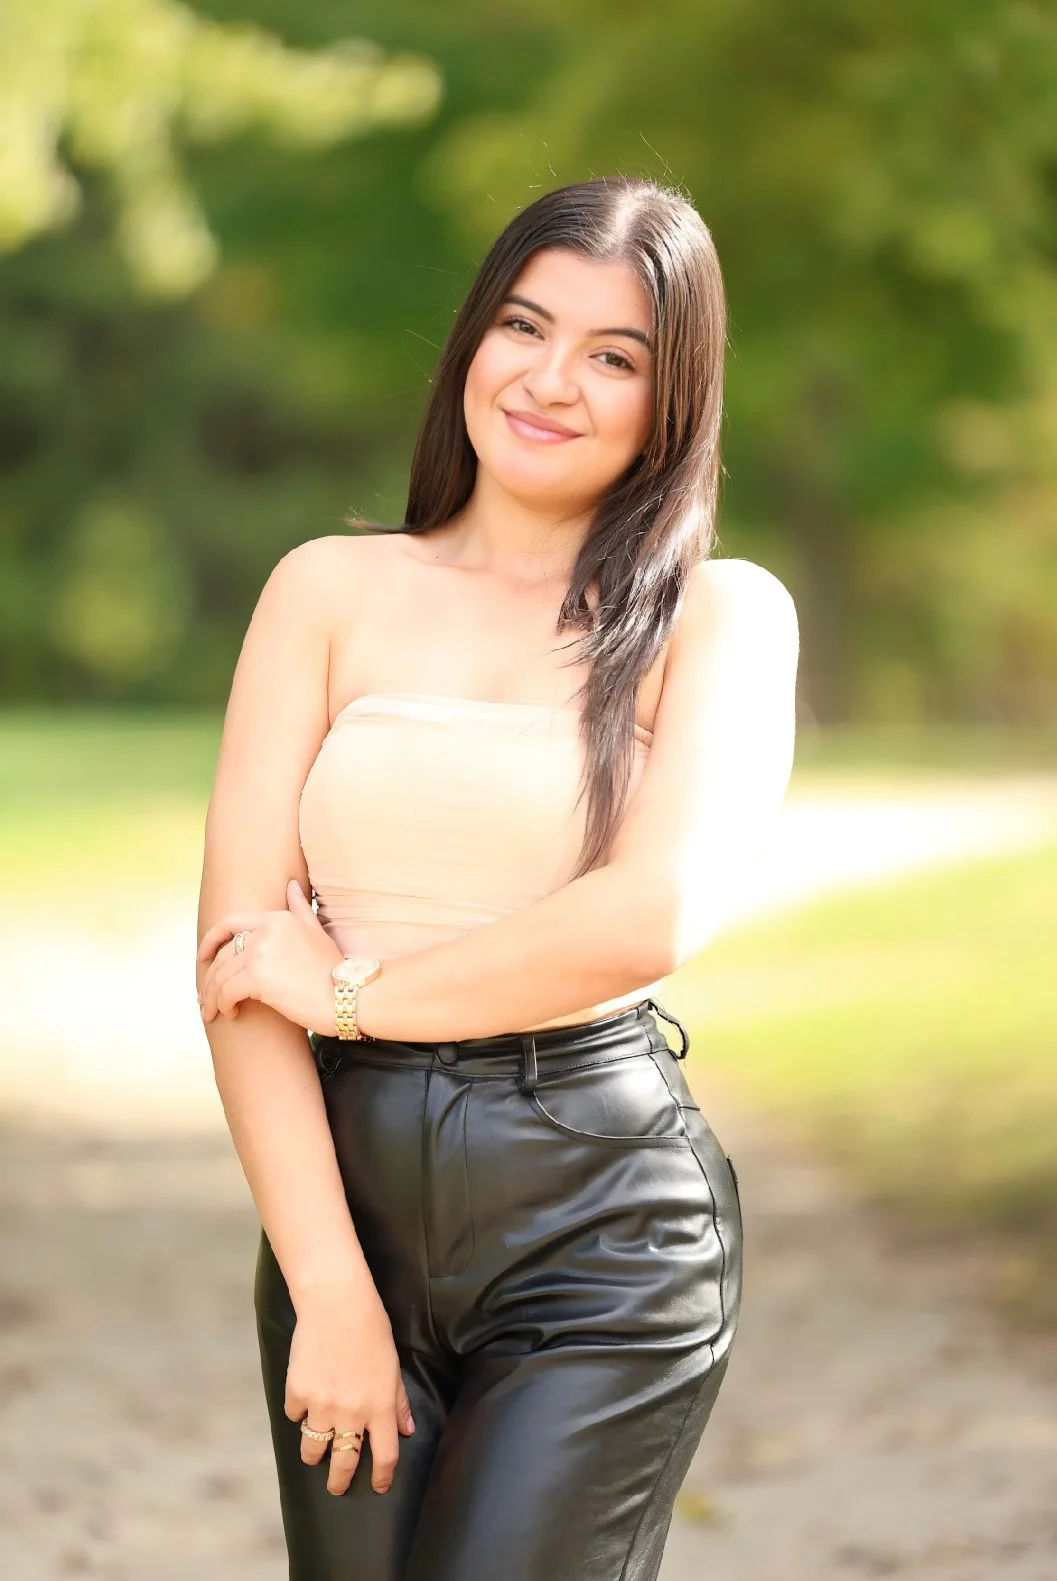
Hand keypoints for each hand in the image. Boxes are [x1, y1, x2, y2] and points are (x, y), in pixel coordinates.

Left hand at [197, 879, 340, 1030]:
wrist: (349, 995)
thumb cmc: (335, 969)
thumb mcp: (317, 932)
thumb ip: (300, 909)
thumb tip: (291, 886)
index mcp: (278, 918)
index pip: (229, 923)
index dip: (210, 941)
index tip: (202, 958)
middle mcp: (267, 931)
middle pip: (223, 955)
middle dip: (210, 978)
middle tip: (206, 998)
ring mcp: (262, 953)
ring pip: (220, 975)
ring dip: (212, 997)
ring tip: (213, 1012)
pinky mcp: (258, 978)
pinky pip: (226, 992)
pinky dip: (222, 1005)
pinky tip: (230, 1014)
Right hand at [285, 1282, 415, 1496]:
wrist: (335, 1302)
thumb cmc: (371, 1328)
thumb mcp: (393, 1364)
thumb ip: (398, 1401)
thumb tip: (407, 1429)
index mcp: (380, 1406)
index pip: (384, 1455)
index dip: (381, 1477)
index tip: (378, 1487)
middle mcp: (351, 1412)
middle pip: (343, 1463)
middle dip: (339, 1481)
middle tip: (336, 1487)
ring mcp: (321, 1405)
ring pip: (312, 1448)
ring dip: (314, 1452)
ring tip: (315, 1451)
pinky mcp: (297, 1392)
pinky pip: (295, 1415)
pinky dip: (299, 1412)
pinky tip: (304, 1399)